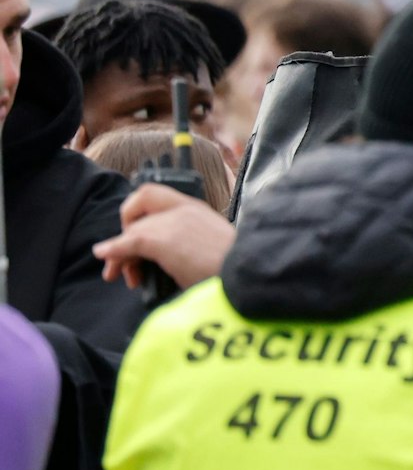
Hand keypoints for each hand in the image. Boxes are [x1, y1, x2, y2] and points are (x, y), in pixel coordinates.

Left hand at [94, 184, 236, 290]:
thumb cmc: (236, 267)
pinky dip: (115, 250)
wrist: (248, 274)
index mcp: (198, 209)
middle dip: (124, 233)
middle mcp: (186, 208)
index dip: (137, 212)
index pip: (154, 195)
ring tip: (119, 273)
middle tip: (122, 261)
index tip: (135, 237)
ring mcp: (176, 222)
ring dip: (120, 251)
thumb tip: (167, 257)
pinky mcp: (165, 239)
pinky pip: (130, 242)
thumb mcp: (212, 246)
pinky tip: (107, 257)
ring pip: (134, 228)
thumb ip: (189, 241)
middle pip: (138, 207)